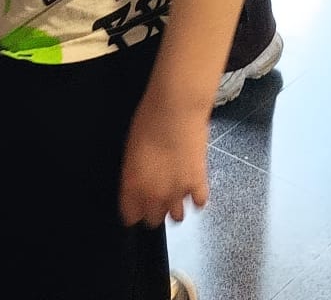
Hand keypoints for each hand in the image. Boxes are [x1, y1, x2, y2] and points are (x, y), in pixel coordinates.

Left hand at [120, 88, 210, 225]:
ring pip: (177, 217)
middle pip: (153, 220)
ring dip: (175, 207)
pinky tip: (193, 186)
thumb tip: (138, 184)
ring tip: (176, 191)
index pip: (131, 217)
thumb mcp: (130, 150)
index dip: (134, 211)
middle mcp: (154, 195)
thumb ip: (133, 175)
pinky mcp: (198, 183)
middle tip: (157, 195)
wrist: (176, 109)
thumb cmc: (148, 121)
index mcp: (132, 187)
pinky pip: (199, 204)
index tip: (136, 206)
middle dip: (154, 211)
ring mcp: (178, 192)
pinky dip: (197, 197)